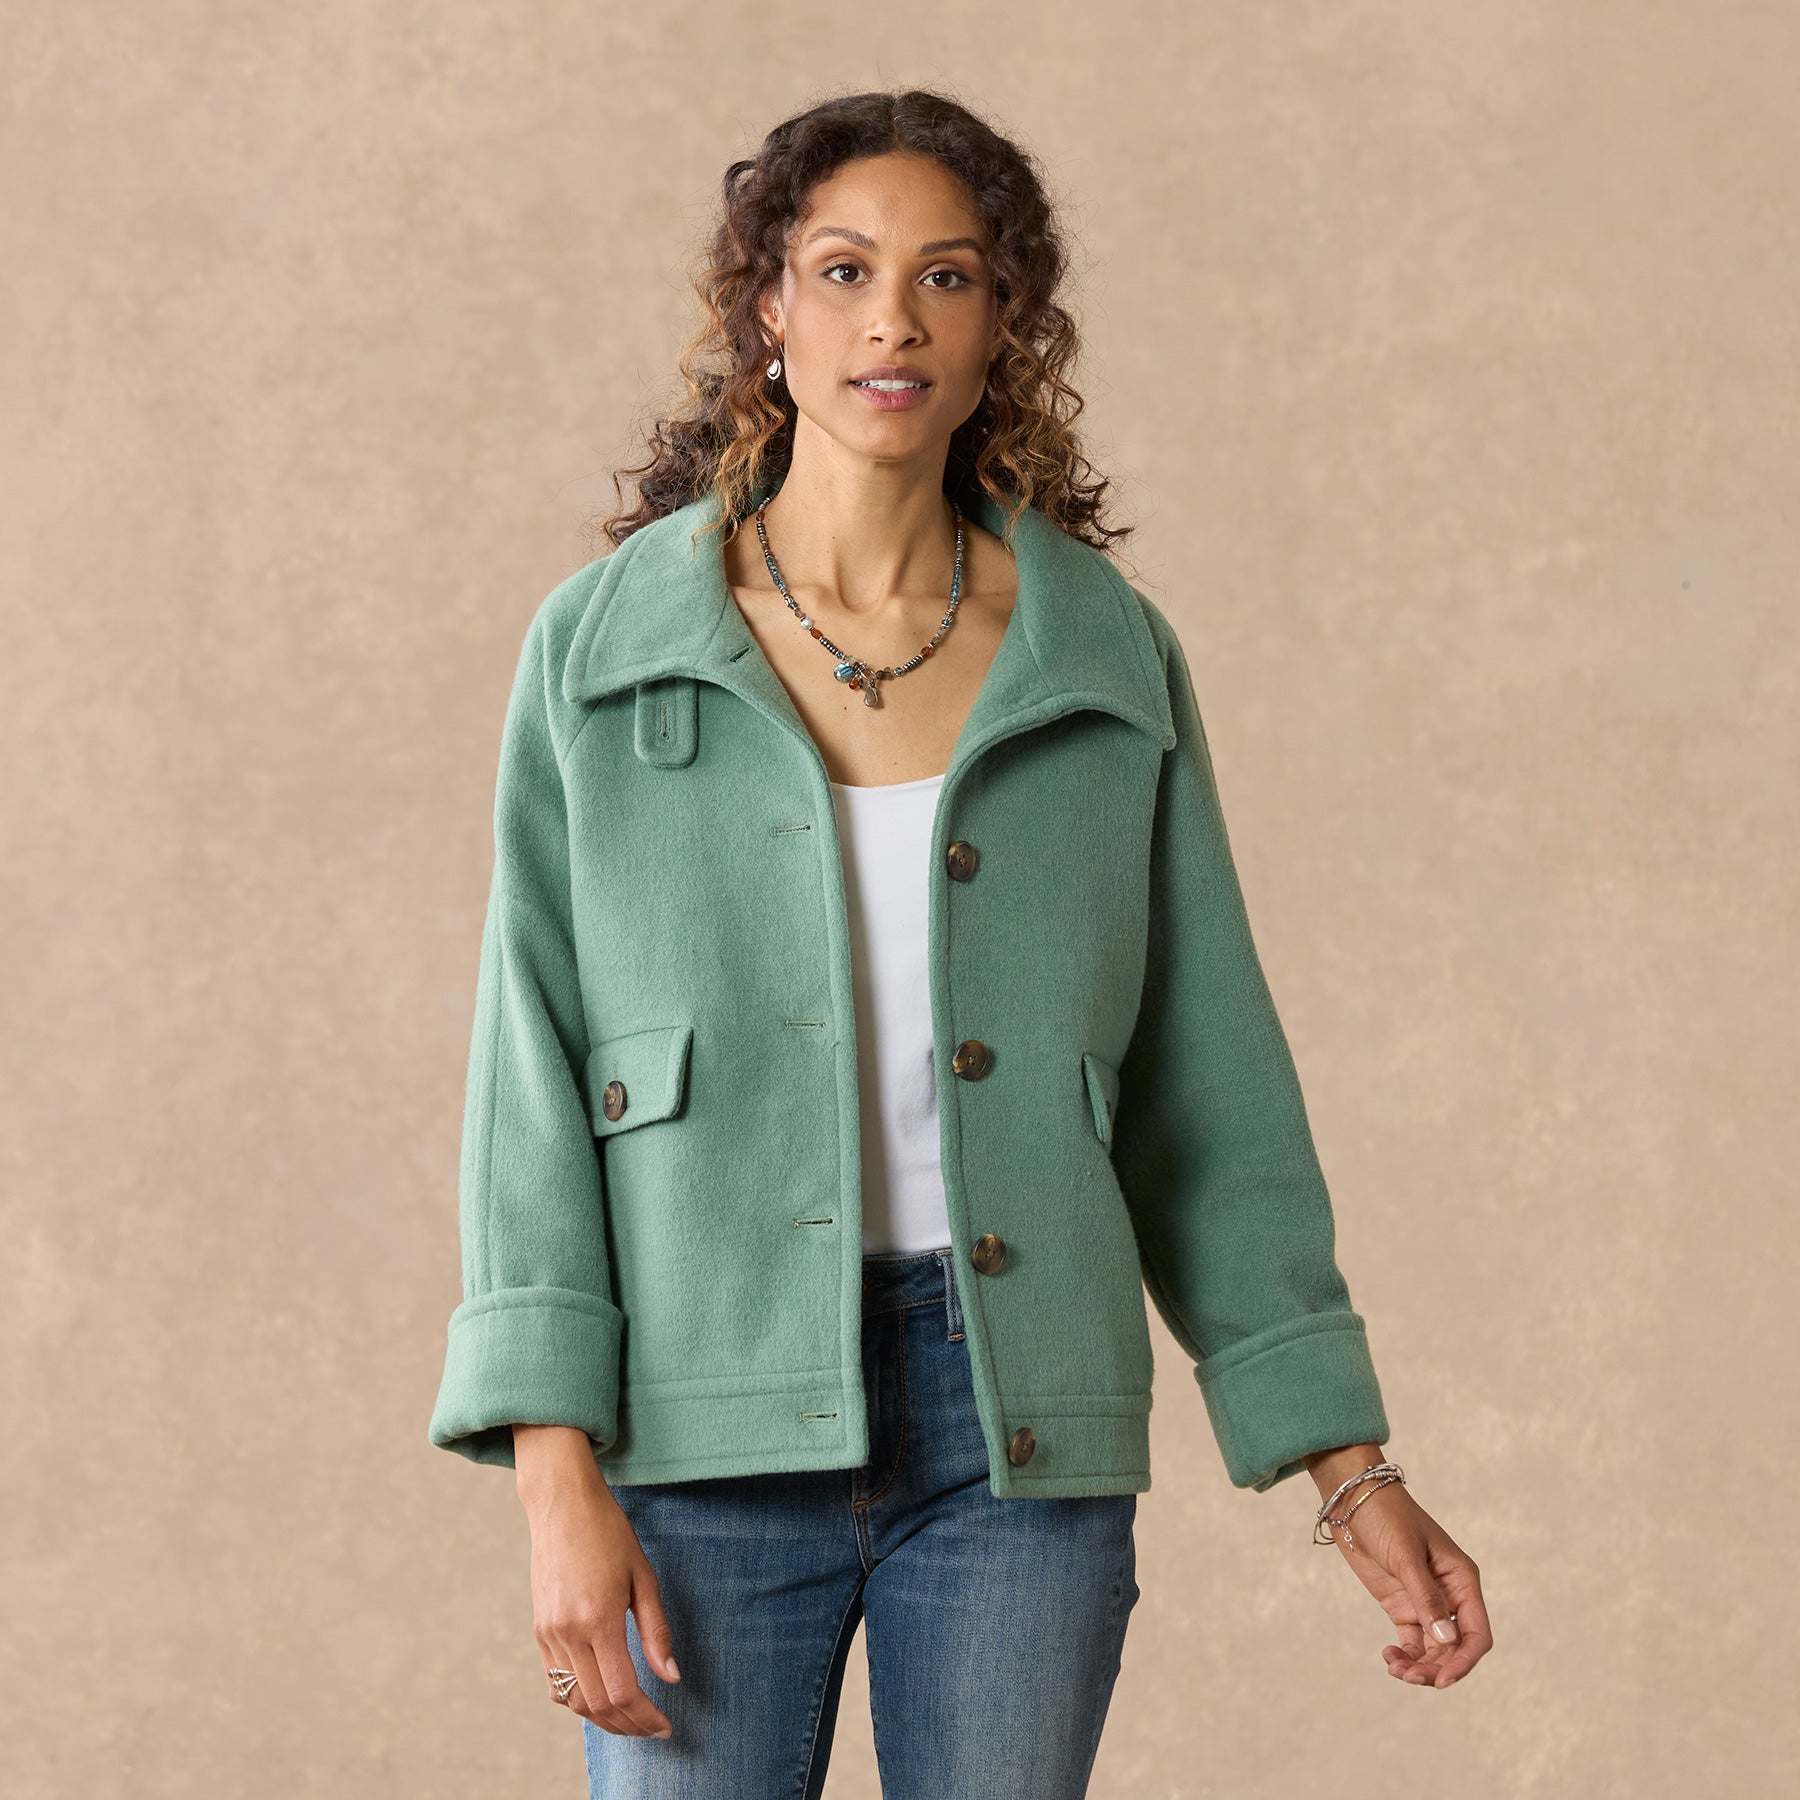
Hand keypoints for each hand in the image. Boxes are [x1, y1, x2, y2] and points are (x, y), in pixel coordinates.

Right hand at [517, 1441, 682, 1736]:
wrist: (562, 1505)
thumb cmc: (609, 1533)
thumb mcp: (644, 1576)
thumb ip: (657, 1631)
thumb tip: (671, 1677)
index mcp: (599, 1618)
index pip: (622, 1691)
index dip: (645, 1716)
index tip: (665, 1724)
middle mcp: (569, 1632)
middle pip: (598, 1704)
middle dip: (628, 1724)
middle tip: (653, 1727)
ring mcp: (549, 1634)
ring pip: (574, 1700)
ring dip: (603, 1718)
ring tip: (631, 1718)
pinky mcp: (539, 1631)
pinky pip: (555, 1684)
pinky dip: (579, 1700)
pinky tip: (602, 1697)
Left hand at [1323, 1480, 1491, 1688]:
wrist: (1353, 1501)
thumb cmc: (1386, 1517)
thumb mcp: (1406, 1555)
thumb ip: (1426, 1597)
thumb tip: (1448, 1641)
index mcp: (1462, 1580)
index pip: (1476, 1633)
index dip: (1464, 1661)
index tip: (1442, 1680)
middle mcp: (1449, 1596)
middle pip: (1455, 1649)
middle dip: (1436, 1668)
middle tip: (1408, 1676)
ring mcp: (1425, 1603)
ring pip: (1434, 1651)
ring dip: (1419, 1667)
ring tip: (1395, 1669)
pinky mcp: (1402, 1606)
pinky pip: (1413, 1643)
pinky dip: (1405, 1656)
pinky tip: (1389, 1656)